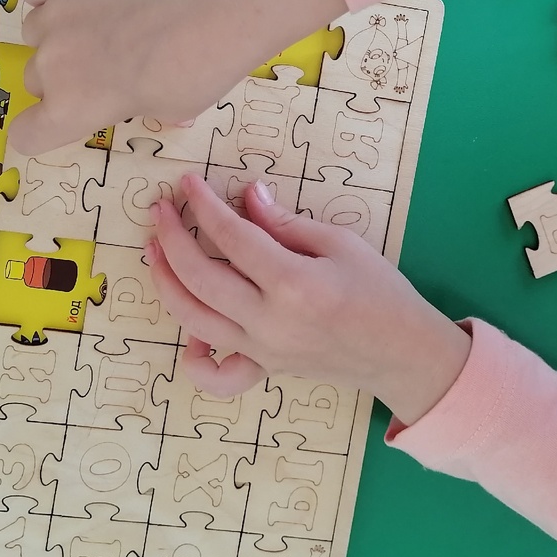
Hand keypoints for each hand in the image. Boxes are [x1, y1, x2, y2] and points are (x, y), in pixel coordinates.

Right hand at [7, 0, 347, 154]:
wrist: (216, 5)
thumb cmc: (199, 69)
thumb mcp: (166, 109)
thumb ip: (127, 104)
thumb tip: (130, 92)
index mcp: (72, 110)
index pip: (25, 135)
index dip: (42, 130)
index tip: (64, 119)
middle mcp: (52, 66)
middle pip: (36, 81)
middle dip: (65, 78)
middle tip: (110, 64)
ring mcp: (54, 17)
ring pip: (36, 33)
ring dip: (60, 33)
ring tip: (106, 22)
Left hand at [148, 173, 471, 425]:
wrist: (402, 352)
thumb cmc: (380, 292)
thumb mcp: (341, 244)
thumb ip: (287, 223)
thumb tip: (247, 196)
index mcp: (293, 284)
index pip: (232, 238)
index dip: (205, 206)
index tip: (188, 182)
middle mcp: (270, 322)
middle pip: (200, 277)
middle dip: (172, 238)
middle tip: (160, 210)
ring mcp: (263, 350)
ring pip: (194, 319)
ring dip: (166, 283)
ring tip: (154, 251)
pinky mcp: (264, 368)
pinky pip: (217, 374)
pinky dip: (194, 356)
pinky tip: (189, 329)